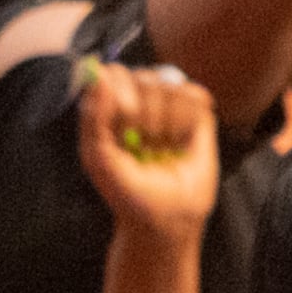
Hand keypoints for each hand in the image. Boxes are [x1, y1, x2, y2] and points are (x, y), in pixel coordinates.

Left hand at [75, 62, 219, 244]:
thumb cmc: (127, 192)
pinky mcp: (198, 115)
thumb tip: (101, 74)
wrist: (167, 219)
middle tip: (144, 144)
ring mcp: (170, 106)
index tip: (125, 120)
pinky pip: (194, 96)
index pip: (115, 74)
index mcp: (111, 108)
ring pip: (170, 85)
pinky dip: (187, 122)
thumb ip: (93, 115)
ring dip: (166, 122)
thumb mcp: (97, 158)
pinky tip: (182, 143)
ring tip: (162, 148)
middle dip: (144, 114)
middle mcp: (141, 102)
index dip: (121, 91)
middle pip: (144, 77)